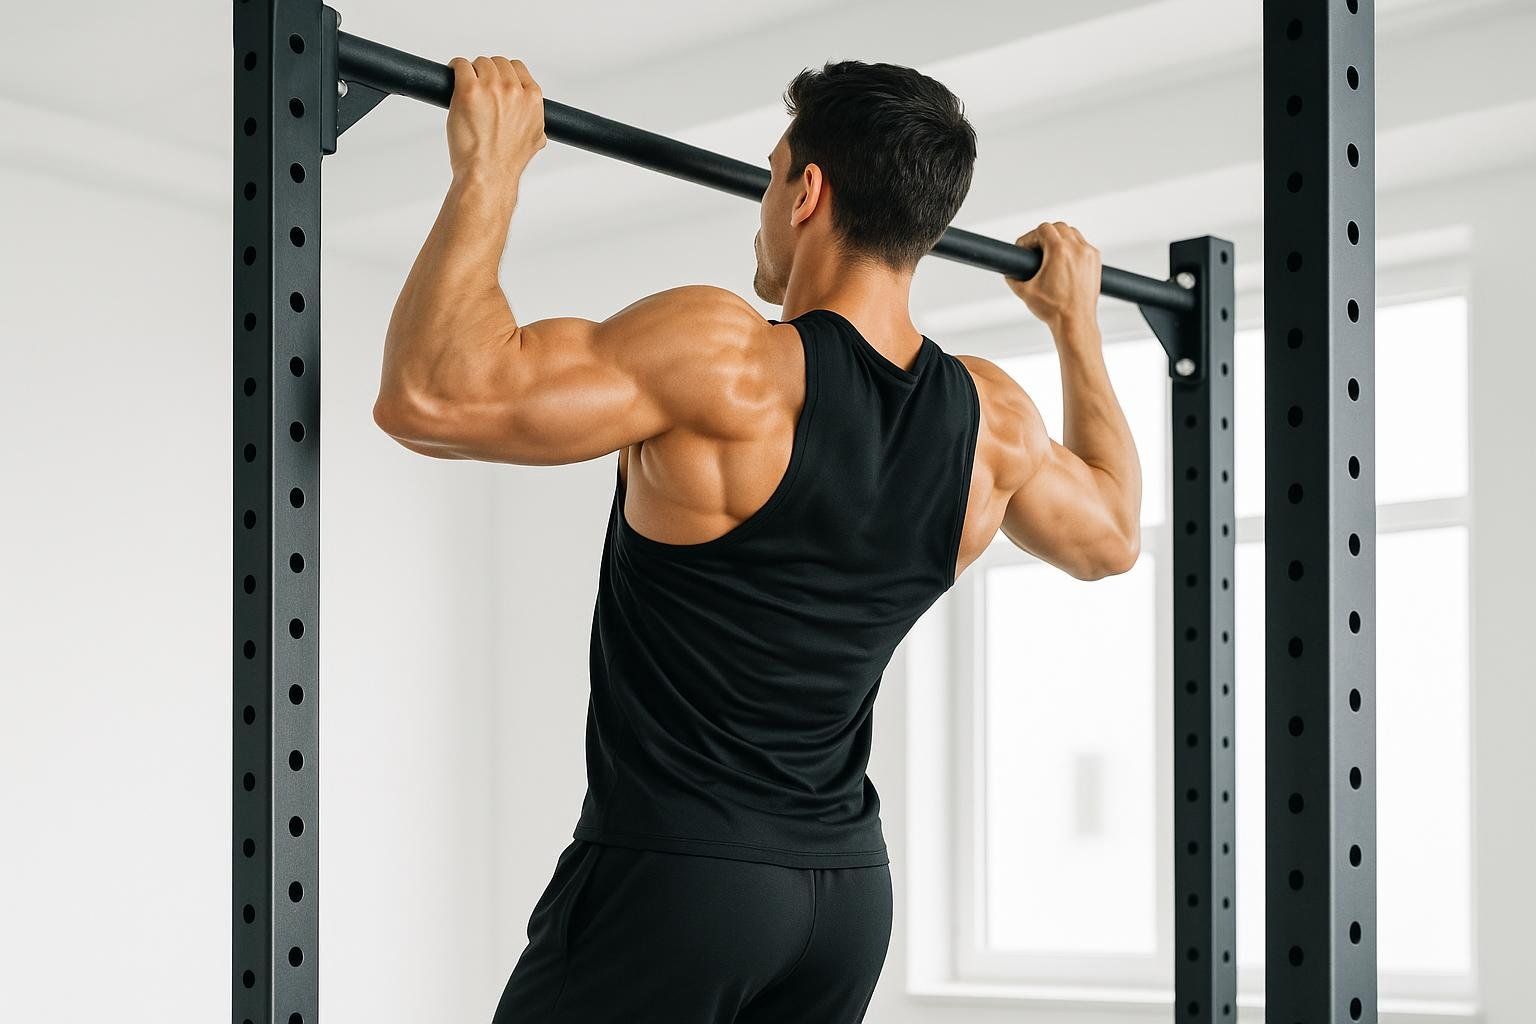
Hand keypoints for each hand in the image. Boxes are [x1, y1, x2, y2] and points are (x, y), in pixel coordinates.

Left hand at [445, 56, 546, 184]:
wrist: (488, 173)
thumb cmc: (506, 162)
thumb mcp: (534, 141)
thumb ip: (537, 126)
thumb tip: (536, 126)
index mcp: (532, 99)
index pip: (518, 69)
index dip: (505, 74)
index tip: (496, 81)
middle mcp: (514, 90)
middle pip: (498, 63)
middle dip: (488, 73)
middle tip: (479, 87)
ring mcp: (491, 88)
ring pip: (480, 63)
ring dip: (472, 71)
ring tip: (465, 86)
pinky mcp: (468, 90)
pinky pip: (461, 65)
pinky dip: (456, 68)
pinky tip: (453, 75)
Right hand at [1004, 221, 1101, 329]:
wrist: (1075, 322)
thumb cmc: (1053, 309)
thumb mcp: (1025, 292)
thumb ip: (1012, 277)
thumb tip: (1009, 272)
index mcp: (1059, 251)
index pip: (1043, 229)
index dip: (1030, 237)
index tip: (1025, 249)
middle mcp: (1077, 249)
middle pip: (1058, 227)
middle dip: (1045, 235)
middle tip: (1035, 250)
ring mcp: (1089, 254)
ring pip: (1072, 234)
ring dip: (1060, 239)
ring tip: (1050, 254)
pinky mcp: (1095, 262)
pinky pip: (1083, 245)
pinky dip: (1073, 248)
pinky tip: (1064, 261)